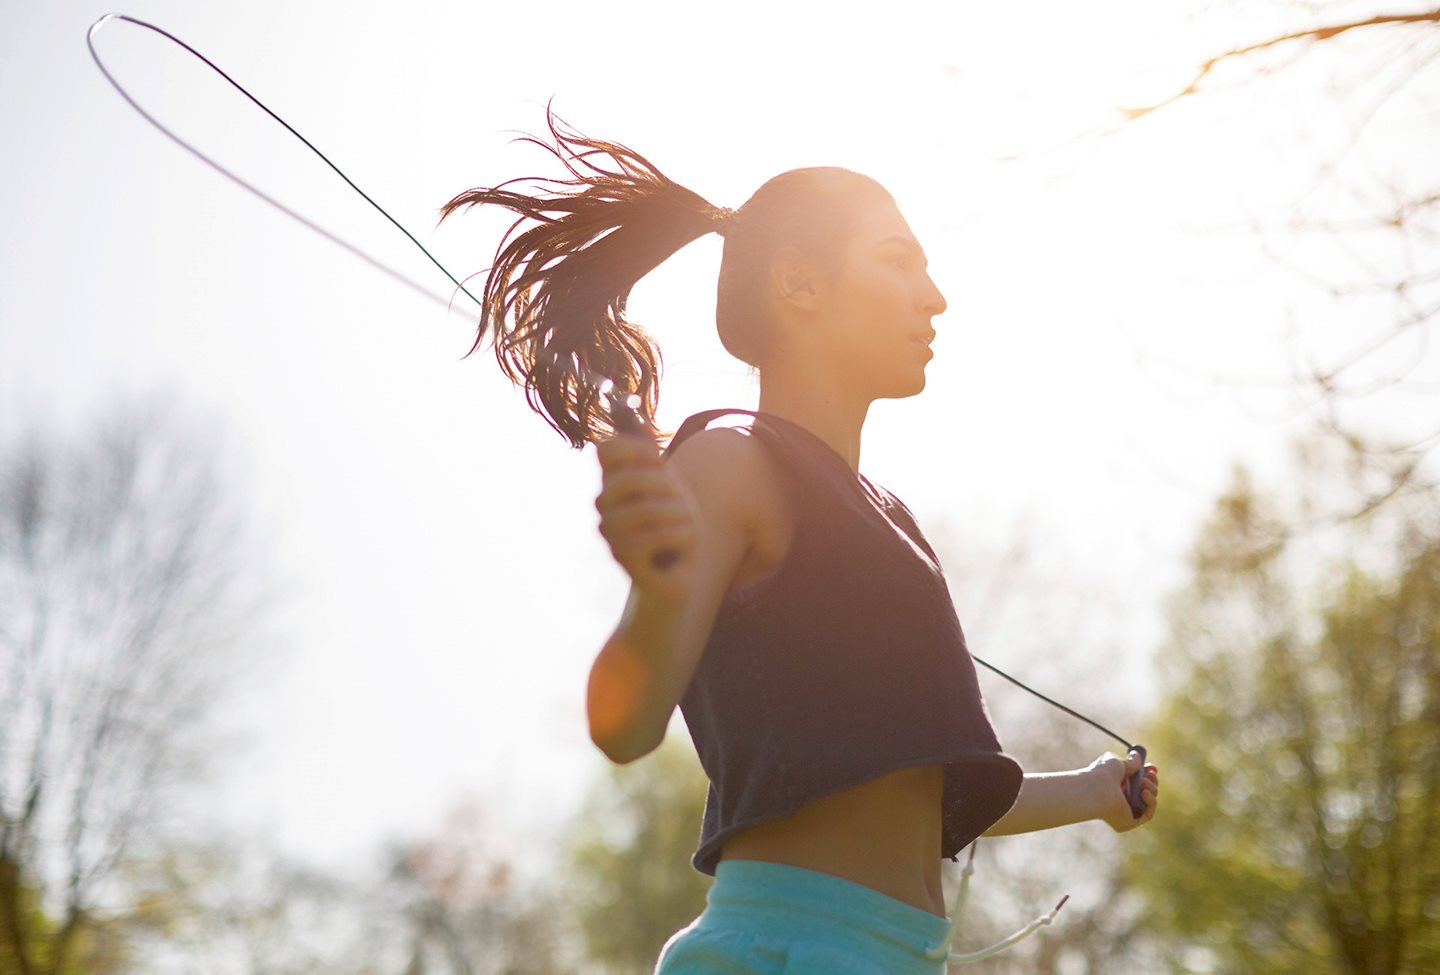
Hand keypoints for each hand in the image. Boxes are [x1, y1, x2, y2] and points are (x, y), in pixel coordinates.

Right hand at [594, 432, 697, 606]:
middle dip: (664, 487)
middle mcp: (604, 507)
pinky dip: (679, 536)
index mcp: (613, 484)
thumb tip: (634, 414)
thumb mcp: (670, 486)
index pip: (606, 451)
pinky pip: (653, 537)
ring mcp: (611, 534)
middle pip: (626, 479)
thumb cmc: (674, 527)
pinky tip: (684, 542)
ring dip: (678, 514)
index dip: (635, 448)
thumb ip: (650, 455)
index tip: (659, 459)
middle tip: (682, 502)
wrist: (679, 576)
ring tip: (687, 524)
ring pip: (645, 510)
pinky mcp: (624, 559)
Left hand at [1088, 750, 1158, 832]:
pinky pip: (1148, 814)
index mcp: (1114, 787)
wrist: (1096, 788)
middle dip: (1151, 781)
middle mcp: (1119, 801)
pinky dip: (1151, 802)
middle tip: (1150, 773)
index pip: (1135, 783)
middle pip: (1144, 792)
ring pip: (1148, 802)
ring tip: (1143, 781)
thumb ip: (1129, 761)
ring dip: (1151, 789)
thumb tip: (1136, 755)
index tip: (1152, 767)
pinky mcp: (1130, 822)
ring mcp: (1125, 813)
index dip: (1146, 775)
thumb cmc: (1103, 773)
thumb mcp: (1118, 762)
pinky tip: (1144, 792)